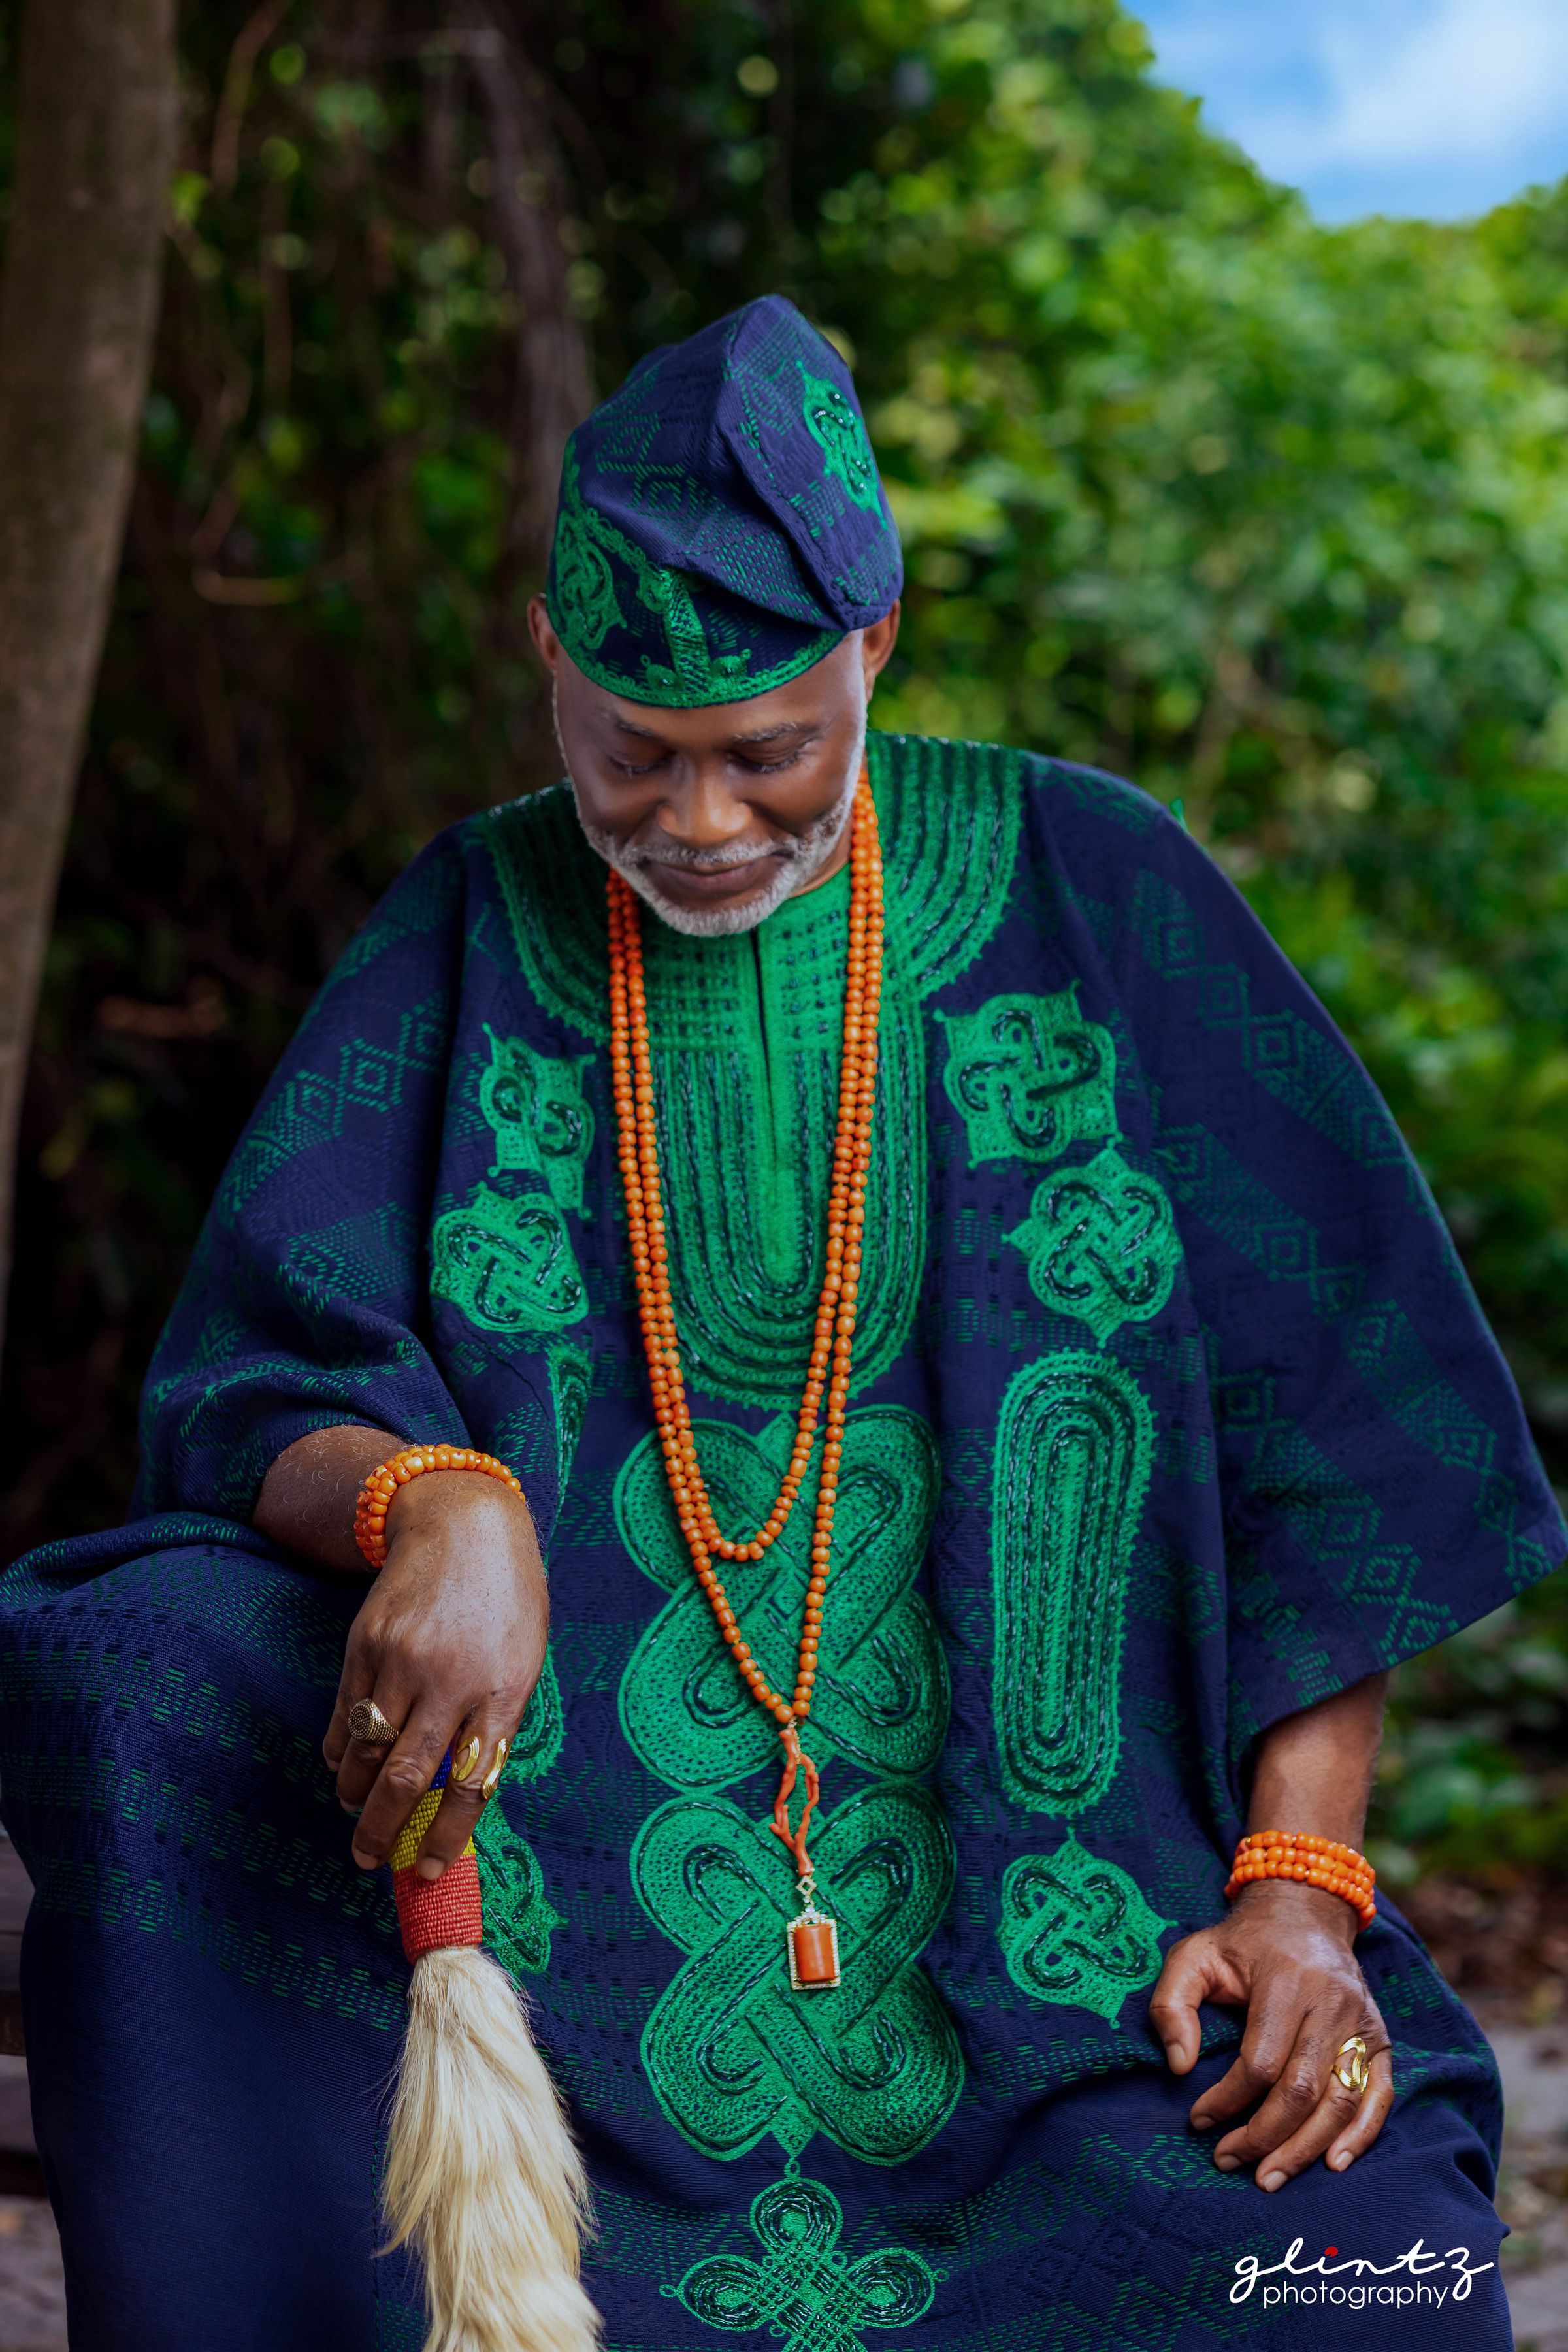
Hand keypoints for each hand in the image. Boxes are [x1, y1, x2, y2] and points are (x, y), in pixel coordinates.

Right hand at [321, 1471, 548, 1883]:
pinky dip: (341, 1750)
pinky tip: (343, 1764)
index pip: (473, 1785)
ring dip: (355, 1794)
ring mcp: (403, 1661)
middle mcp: (451, 1679)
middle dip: (384, 1831)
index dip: (447, 1837)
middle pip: (409, 1778)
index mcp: (504, 1690)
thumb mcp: (522, 1659)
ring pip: (368, 1751)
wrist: (462, 1523)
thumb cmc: (506, 1599)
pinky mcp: (365, 1644)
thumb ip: (494, 1721)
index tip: (428, 1870)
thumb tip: (458, 1792)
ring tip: (356, 1811)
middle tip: (368, 1860)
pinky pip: (346, 1714)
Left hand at [1149, 1880, 1393, 2189]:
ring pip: (1341, 2101)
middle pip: (1303, 2090)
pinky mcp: (1380, 2038)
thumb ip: (1172, 2004)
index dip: (1228, 2100)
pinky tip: (1333, 2163)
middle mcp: (1332, 2003)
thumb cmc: (1242, 1943)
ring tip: (1269, 2178)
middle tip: (1228, 2161)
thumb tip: (1178, 2066)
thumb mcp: (1194, 1955)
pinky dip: (1361, 2135)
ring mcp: (1362, 2022)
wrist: (1305, 1911)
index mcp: (1286, 1980)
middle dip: (1264, 2137)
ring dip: (1306, 2150)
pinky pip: (1379, 2096)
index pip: (1260, 2062)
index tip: (1199, 2120)